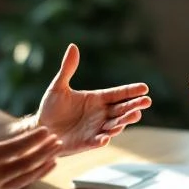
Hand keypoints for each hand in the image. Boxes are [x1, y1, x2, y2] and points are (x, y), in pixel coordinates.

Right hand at [0, 89, 63, 188]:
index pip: (15, 147)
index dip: (34, 140)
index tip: (48, 131)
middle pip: (26, 162)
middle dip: (44, 151)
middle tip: (59, 140)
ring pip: (26, 175)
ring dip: (43, 164)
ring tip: (57, 153)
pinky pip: (20, 185)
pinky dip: (35, 176)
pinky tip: (45, 168)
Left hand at [35, 44, 151, 155]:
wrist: (41, 129)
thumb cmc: (51, 108)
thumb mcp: (58, 87)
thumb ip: (67, 69)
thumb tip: (73, 46)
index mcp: (97, 99)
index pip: (118, 94)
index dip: (131, 91)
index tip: (144, 88)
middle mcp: (100, 114)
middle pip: (121, 109)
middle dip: (134, 106)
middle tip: (146, 102)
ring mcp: (96, 129)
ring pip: (115, 125)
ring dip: (124, 121)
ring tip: (135, 116)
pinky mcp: (87, 142)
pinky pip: (97, 141)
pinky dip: (102, 139)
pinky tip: (107, 137)